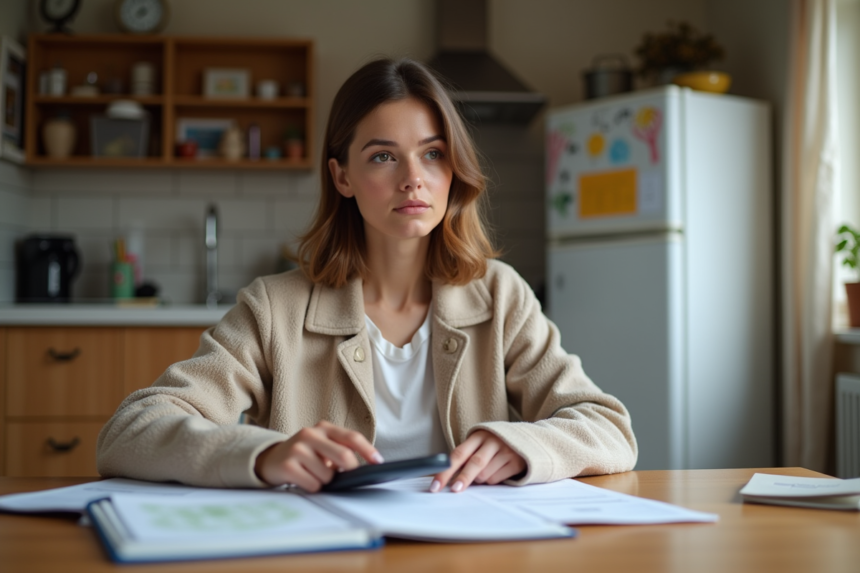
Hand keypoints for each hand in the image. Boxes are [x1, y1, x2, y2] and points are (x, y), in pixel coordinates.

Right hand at [254, 420, 382, 491]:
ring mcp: (298, 448)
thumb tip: (362, 467)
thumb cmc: (305, 455)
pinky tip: (304, 479)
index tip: (378, 462)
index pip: (351, 437)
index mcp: (324, 427)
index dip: (367, 450)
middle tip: (342, 476)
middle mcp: (310, 434)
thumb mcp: (323, 446)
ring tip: (314, 474)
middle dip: (348, 471)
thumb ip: (340, 450)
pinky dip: (313, 487)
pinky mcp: (287, 465)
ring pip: (328, 476)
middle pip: (344, 456)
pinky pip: (313, 485)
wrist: (271, 459)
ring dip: (326, 482)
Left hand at [430, 430, 525, 492]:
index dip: (445, 470)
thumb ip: (465, 457)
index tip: (436, 486)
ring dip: (480, 480)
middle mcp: (492, 441)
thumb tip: (446, 480)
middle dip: (463, 478)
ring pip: (486, 474)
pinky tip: (497, 472)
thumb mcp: (479, 444)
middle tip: (455, 490)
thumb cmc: (493, 445)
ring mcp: (506, 451)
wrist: (525, 439)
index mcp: (478, 436)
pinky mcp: (516, 462)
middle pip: (475, 463)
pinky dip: (492, 481)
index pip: (458, 454)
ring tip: (484, 472)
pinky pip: (497, 479)